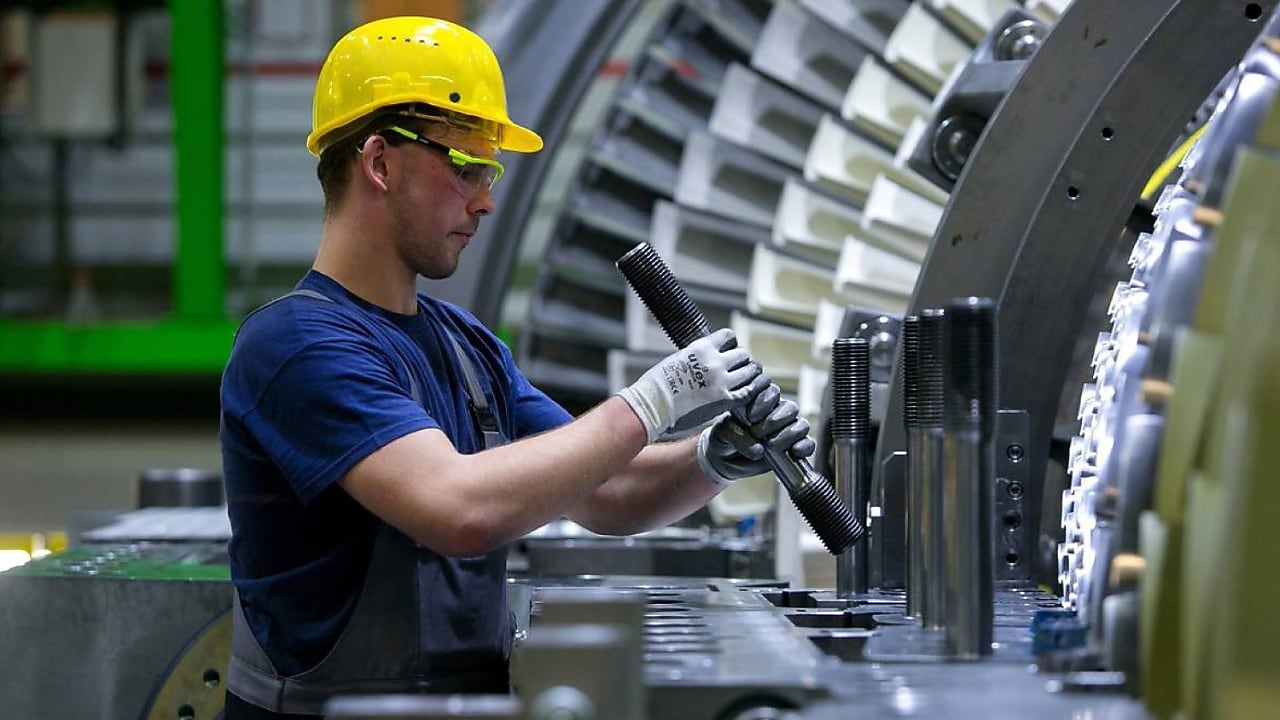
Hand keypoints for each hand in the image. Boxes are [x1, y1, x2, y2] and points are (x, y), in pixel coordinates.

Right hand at [617, 328, 765, 442]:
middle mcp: (715, 362)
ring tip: (740, 382)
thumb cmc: (658, 384)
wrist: (652, 405)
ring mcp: (722, 382)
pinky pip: (747, 392)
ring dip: (747, 376)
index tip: (727, 351)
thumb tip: (706, 356)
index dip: (730, 344)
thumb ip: (697, 356)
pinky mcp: (724, 401)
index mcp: (702, 348)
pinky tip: (741, 394)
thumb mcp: (678, 358)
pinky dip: (747, 392)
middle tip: (735, 370)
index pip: (729, 336)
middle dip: (740, 361)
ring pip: (750, 372)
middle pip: (743, 355)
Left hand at [697, 383, 814, 484]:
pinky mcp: (792, 448)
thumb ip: (737, 435)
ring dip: (788, 434)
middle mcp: (776, 414)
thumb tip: (759, 450)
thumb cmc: (724, 438)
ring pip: (801, 425)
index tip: (750, 417)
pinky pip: (807, 444)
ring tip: (771, 445)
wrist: (722, 459)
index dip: (765, 402)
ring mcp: (786, 431)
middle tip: (758, 432)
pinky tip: (794, 451)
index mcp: (760, 402)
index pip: (772, 392)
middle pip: (790, 408)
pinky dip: (804, 447)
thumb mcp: (723, 433)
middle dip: (775, 420)